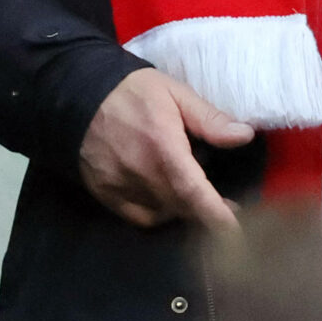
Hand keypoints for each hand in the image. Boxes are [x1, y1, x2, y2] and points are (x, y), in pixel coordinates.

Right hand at [79, 68, 252, 231]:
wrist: (77, 94)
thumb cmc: (132, 91)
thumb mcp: (176, 93)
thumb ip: (209, 119)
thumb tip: (244, 136)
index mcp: (162, 147)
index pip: (194, 191)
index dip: (216, 214)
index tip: (235, 228)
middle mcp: (140, 173)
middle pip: (181, 206)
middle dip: (207, 211)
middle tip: (226, 205)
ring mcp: (120, 187)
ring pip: (162, 213)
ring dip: (184, 211)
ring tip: (196, 198)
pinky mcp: (105, 194)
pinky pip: (139, 216)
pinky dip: (159, 213)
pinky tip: (167, 199)